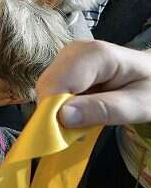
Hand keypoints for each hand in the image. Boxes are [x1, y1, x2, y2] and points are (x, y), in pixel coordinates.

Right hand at [36, 41, 150, 127]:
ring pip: (46, 89)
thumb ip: (103, 110)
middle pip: (48, 85)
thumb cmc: (150, 88)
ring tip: (84, 120)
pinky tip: (81, 109)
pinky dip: (61, 105)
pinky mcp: (64, 64)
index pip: (56, 84)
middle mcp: (74, 50)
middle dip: (54, 112)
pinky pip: (51, 89)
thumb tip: (62, 117)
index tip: (62, 137)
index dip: (52, 111)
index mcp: (94, 54)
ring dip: (57, 110)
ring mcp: (67, 55)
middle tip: (78, 132)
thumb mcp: (138, 105)